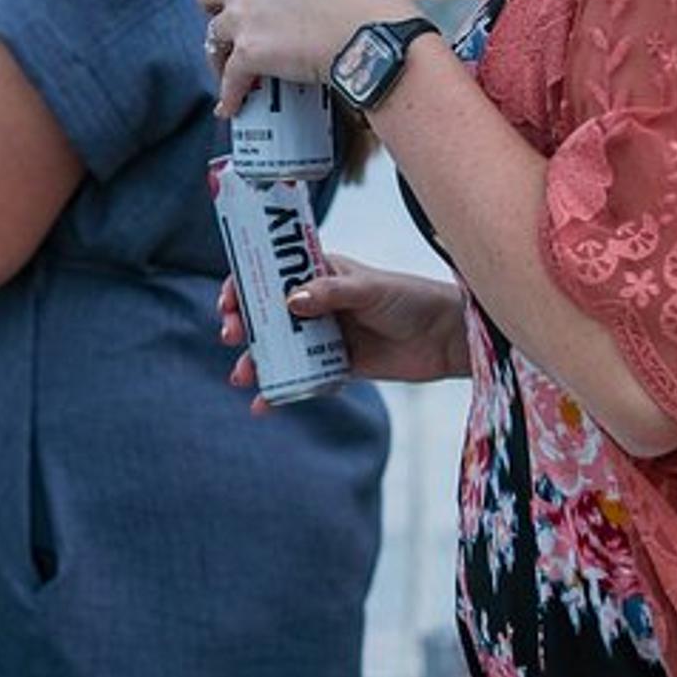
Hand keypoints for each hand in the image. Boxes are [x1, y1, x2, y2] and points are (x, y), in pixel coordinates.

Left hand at [195, 0, 419, 116]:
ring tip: (234, 63)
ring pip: (212, 37)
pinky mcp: (249, 54)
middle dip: (215, 7)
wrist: (369, 38)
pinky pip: (228, 79)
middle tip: (233, 17)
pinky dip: (230, 94)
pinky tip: (231, 106)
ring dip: (222, 50)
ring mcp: (243, 18)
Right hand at [218, 255, 467, 412]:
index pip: (270, 272)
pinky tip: (263, 405)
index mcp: (320, 272)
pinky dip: (281, 391)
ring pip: (280, 347)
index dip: (244, 283)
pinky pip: (302, 378)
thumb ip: (331, 293)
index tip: (228, 299)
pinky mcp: (338, 366)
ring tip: (242, 375)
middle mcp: (317, 302)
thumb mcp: (370, 289)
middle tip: (230, 335)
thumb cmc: (411, 299)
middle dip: (242, 324)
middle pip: (266, 312)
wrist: (447, 338)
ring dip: (257, 360)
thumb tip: (290, 301)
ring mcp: (325, 335)